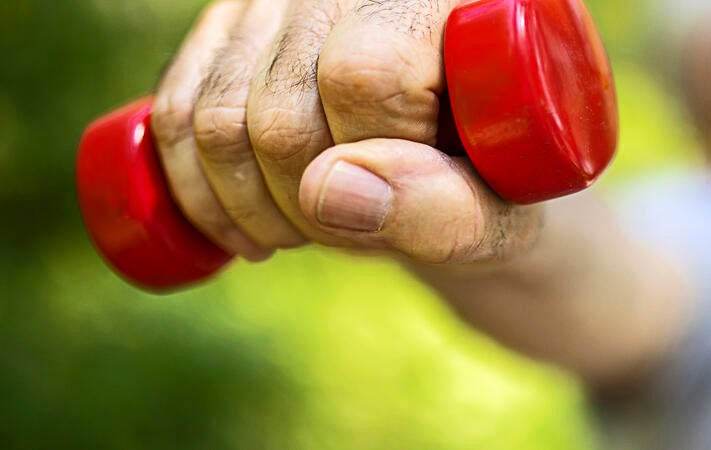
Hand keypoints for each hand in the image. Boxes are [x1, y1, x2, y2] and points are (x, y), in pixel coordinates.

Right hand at [150, 0, 541, 263]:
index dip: (379, 159)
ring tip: (316, 226)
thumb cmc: (496, 183)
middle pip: (280, 105)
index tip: (417, 189)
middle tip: (363, 230)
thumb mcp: (503, 217)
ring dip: (254, 208)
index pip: (365, 74)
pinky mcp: (232, 22)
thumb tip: (334, 189)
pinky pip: (175, 111)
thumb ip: (448, 212)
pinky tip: (246, 225)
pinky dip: (200, 192)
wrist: (466, 156)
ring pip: (213, 115)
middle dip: (311, 206)